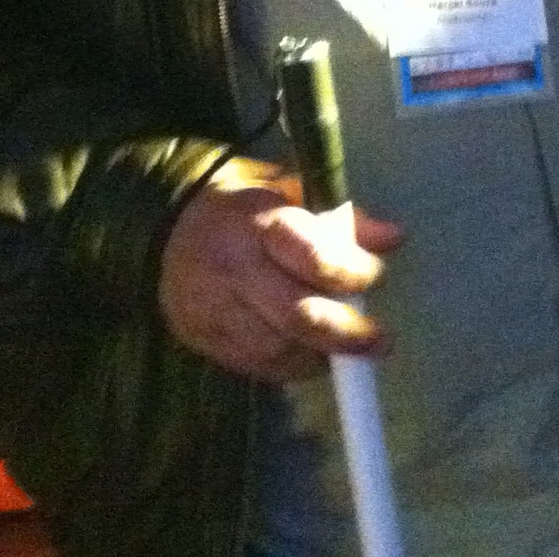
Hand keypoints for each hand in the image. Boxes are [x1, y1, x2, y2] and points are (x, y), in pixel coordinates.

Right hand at [157, 158, 404, 382]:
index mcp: (256, 222)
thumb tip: (393, 238)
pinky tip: (314, 358)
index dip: (350, 271)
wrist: (166, 229)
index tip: (374, 276)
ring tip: (349, 351)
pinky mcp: (203, 340)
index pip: (311, 255)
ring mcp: (214, 311)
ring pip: (276, 349)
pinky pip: (255, 366)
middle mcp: (233, 270)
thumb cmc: (243, 203)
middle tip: (380, 342)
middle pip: (297, 314)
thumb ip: (342, 217)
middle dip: (345, 332)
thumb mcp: (292, 191)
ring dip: (321, 354)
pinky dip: (292, 367)